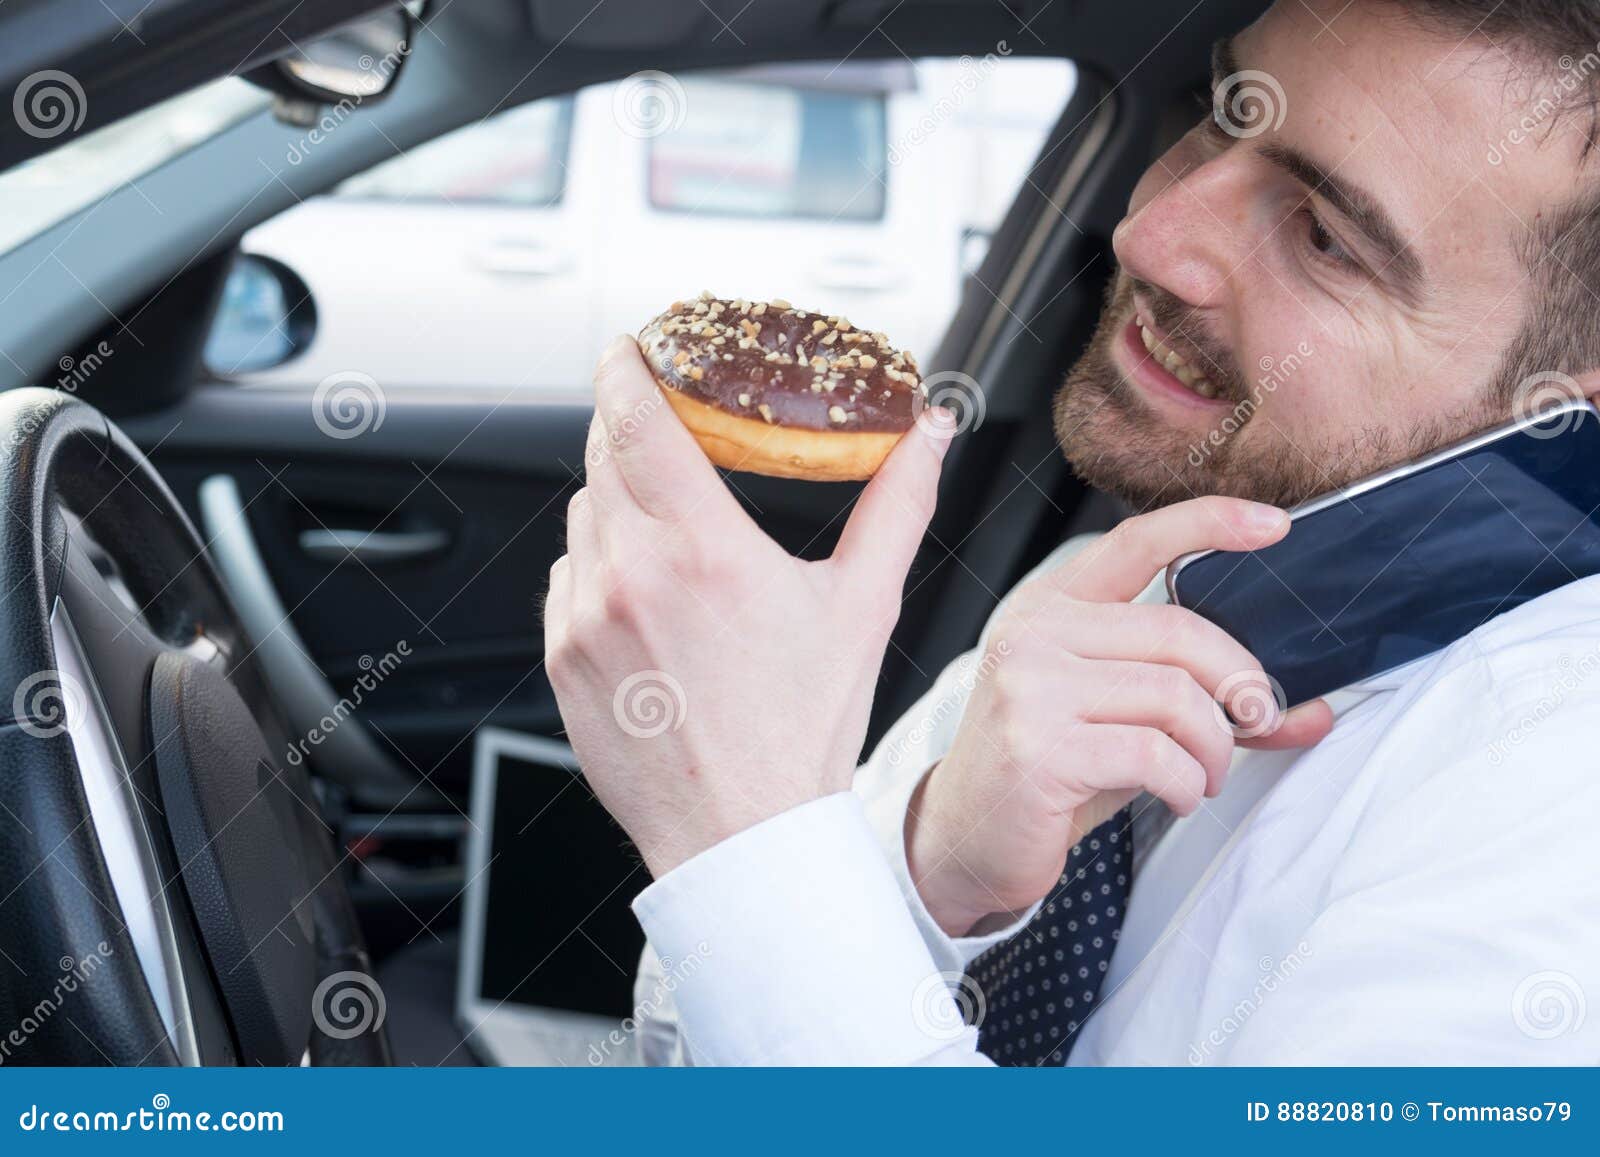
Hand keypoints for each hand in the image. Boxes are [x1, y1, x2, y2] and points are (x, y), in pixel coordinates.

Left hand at [544, 336, 953, 877]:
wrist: (744, 835)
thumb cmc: (803, 731)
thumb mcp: (864, 607)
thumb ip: (899, 504)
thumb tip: (930, 436)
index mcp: (703, 550)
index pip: (637, 418)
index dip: (627, 367)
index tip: (633, 347)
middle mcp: (629, 575)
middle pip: (600, 456)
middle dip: (630, 429)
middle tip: (666, 427)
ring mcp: (584, 619)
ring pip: (582, 517)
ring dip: (618, 503)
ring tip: (674, 540)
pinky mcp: (561, 659)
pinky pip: (566, 578)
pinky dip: (599, 568)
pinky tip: (649, 602)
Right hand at [905, 496, 1334, 935]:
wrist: (965, 840)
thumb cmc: (1048, 773)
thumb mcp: (1119, 719)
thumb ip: (1200, 702)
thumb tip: (1306, 711)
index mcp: (1051, 607)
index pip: (1135, 543)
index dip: (1208, 523)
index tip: (1273, 524)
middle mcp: (1034, 633)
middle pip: (1179, 632)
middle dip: (1239, 685)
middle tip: (1254, 724)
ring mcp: (1031, 688)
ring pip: (1175, 696)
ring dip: (1215, 746)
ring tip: (1204, 775)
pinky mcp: (1039, 748)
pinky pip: (1155, 754)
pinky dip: (1187, 782)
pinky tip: (1178, 795)